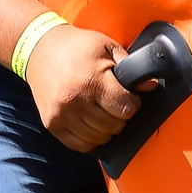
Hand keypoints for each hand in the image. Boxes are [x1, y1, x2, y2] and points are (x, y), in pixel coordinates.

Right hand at [24, 24, 144, 152]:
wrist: (40, 49)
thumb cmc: (78, 47)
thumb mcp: (107, 47)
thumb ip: (130, 67)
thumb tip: (151, 85)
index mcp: (92, 80)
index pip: (126, 108)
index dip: (133, 103)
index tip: (128, 95)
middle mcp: (75, 100)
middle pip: (114, 125)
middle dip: (120, 116)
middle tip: (114, 102)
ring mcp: (61, 115)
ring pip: (99, 138)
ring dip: (106, 129)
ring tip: (102, 111)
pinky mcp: (51, 124)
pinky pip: (80, 145)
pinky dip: (90, 139)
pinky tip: (91, 124)